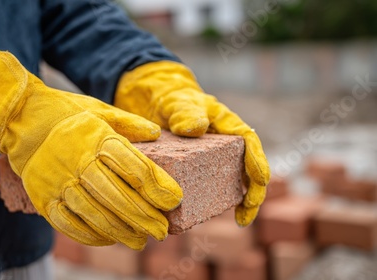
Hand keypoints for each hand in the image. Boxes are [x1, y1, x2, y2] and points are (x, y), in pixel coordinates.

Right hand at [0, 52, 182, 248]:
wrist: (18, 118)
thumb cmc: (65, 112)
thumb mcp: (99, 108)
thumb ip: (128, 122)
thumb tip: (155, 133)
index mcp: (96, 137)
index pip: (134, 166)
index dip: (157, 186)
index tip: (174, 200)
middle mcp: (77, 160)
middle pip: (117, 195)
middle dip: (144, 216)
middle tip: (162, 230)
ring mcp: (57, 181)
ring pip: (95, 214)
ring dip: (121, 231)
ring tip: (140, 241)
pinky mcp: (42, 197)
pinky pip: (69, 223)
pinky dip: (91, 235)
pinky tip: (109, 239)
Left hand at [114, 61, 269, 225]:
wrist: (153, 104)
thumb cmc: (170, 99)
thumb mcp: (176, 101)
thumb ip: (184, 111)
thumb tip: (197, 128)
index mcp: (226, 123)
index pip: (249, 141)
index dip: (257, 161)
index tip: (260, 181)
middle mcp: (224, 143)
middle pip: (248, 167)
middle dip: (254, 191)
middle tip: (247, 212)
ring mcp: (212, 158)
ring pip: (232, 180)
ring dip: (239, 200)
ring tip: (241, 220)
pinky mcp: (197, 170)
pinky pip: (208, 186)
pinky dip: (211, 201)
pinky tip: (203, 215)